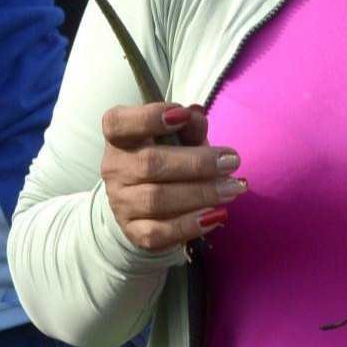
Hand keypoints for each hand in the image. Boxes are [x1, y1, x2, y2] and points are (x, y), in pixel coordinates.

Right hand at [96, 103, 236, 252]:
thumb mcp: (180, 138)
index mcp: (119, 138)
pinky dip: (190, 224)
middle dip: (196, 163)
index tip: (182, 115)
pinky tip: (215, 215)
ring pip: (157, 199)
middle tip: (231, 162)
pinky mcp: (133, 231)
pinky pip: (160, 232)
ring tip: (232, 188)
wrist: (147, 206)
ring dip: (200, 193)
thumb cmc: (168, 160)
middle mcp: (114, 169)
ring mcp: (120, 202)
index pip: (118, 123)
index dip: (148, 117)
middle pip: (149, 163)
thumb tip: (197, 115)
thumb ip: (189, 125)